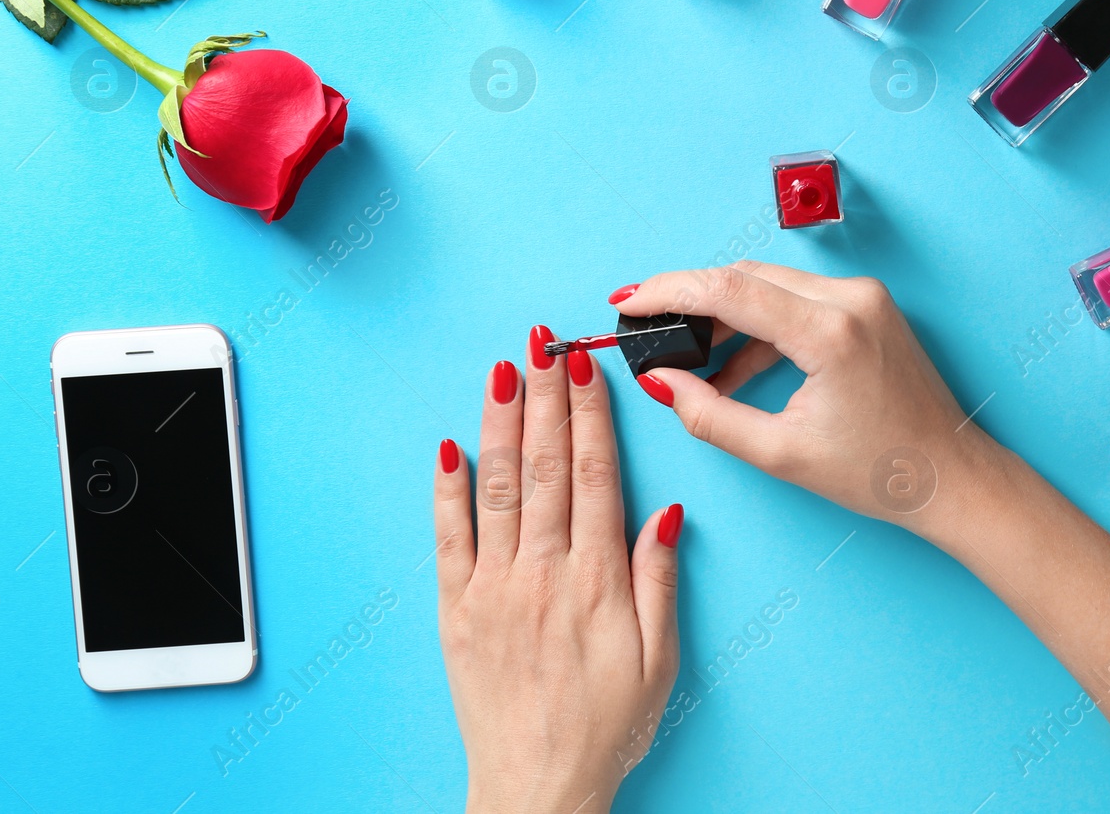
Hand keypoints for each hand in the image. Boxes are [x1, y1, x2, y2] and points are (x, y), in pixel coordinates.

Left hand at [433, 327, 683, 813]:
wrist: (538, 785)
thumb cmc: (606, 726)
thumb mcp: (660, 660)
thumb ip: (659, 580)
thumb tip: (662, 510)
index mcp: (596, 580)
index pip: (593, 474)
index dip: (589, 414)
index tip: (587, 366)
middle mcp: (541, 572)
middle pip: (543, 465)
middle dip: (545, 396)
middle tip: (544, 340)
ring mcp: (493, 586)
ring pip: (496, 486)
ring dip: (499, 422)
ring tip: (503, 370)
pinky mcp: (457, 608)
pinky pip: (448, 536)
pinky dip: (447, 488)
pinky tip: (450, 444)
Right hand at [614, 263, 993, 525]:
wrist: (951, 475)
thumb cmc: (879, 472)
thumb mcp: (781, 454)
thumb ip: (710, 414)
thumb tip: (661, 381)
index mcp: (830, 333)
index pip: (728, 289)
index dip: (668, 291)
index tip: (627, 302)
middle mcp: (850, 299)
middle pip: (744, 277)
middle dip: (689, 298)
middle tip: (646, 327)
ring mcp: (864, 297)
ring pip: (768, 284)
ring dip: (724, 314)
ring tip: (689, 358)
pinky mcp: (867, 306)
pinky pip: (795, 300)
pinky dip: (759, 325)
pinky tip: (734, 366)